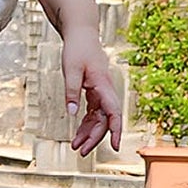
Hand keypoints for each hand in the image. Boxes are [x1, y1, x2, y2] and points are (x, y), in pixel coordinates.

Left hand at [61, 28, 121, 155]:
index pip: (113, 113)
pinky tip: (78, 134)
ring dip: (88, 134)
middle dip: (94, 138)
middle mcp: (105, 92)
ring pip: (98, 119)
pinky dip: (86, 124)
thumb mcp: (71, 70)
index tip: (115, 146)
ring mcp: (100, 93)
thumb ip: (71, 91)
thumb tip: (71, 114)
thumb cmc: (78, 49)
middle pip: (104, 120)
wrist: (81, 35)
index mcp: (103, 86)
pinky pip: (93, 113)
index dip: (115, 130)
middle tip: (81, 152)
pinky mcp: (94, 92)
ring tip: (76, 147)